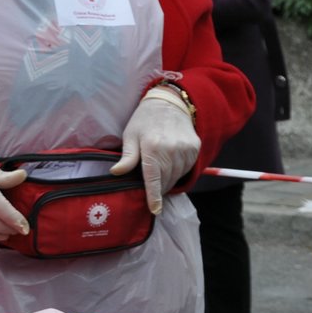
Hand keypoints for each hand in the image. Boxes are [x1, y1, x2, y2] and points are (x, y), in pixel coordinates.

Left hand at [112, 92, 200, 213]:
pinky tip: (171, 168)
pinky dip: (179, 172)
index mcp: (153, 147)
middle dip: (159, 189)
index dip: (154, 196)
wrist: (170, 102)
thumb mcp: (131, 135)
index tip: (155, 209)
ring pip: (177, 175)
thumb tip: (116, 173)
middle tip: (151, 191)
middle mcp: (172, 149)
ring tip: (160, 178)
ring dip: (169, 181)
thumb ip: (127, 156)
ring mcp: (186, 148)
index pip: (154, 178)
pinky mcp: (195, 148)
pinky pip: (187, 168)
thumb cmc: (145, 120)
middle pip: (166, 180)